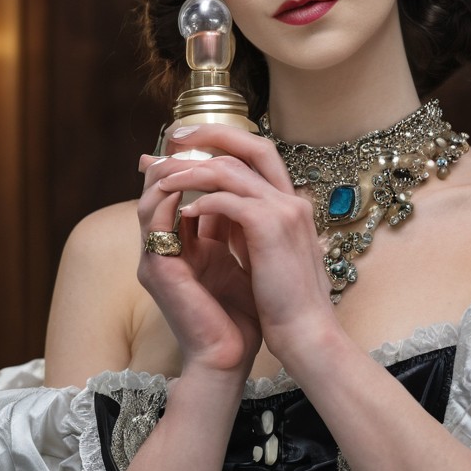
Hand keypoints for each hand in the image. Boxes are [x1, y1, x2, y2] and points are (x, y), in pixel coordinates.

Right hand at [137, 152, 261, 376]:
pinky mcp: (158, 270)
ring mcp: (155, 259)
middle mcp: (162, 249)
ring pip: (150, 199)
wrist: (232, 356)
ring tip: (194, 151)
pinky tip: (196, 181)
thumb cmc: (240, 314)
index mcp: (180, 246)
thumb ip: (229, 225)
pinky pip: (155, 221)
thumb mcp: (237, 255)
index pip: (174, 193)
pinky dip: (172, 196)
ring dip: (171, 171)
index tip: (206, 140)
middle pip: (156, 190)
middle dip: (175, 160)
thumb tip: (241, 189)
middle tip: (192, 135)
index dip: (187, 164)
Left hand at [155, 125, 338, 361]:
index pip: (257, 154)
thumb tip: (214, 210)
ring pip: (231, 169)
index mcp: (289, 204)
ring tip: (164, 181)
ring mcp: (284, 210)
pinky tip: (185, 214)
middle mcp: (290, 198)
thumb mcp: (264, 255)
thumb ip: (246, 227)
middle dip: (208, 136)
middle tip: (172, 141)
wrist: (307, 334)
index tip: (187, 146)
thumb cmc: (284, 303)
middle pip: (250, 145)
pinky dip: (202, 203)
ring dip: (192, 172)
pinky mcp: (271, 227)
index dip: (223, 143)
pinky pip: (228, 200)